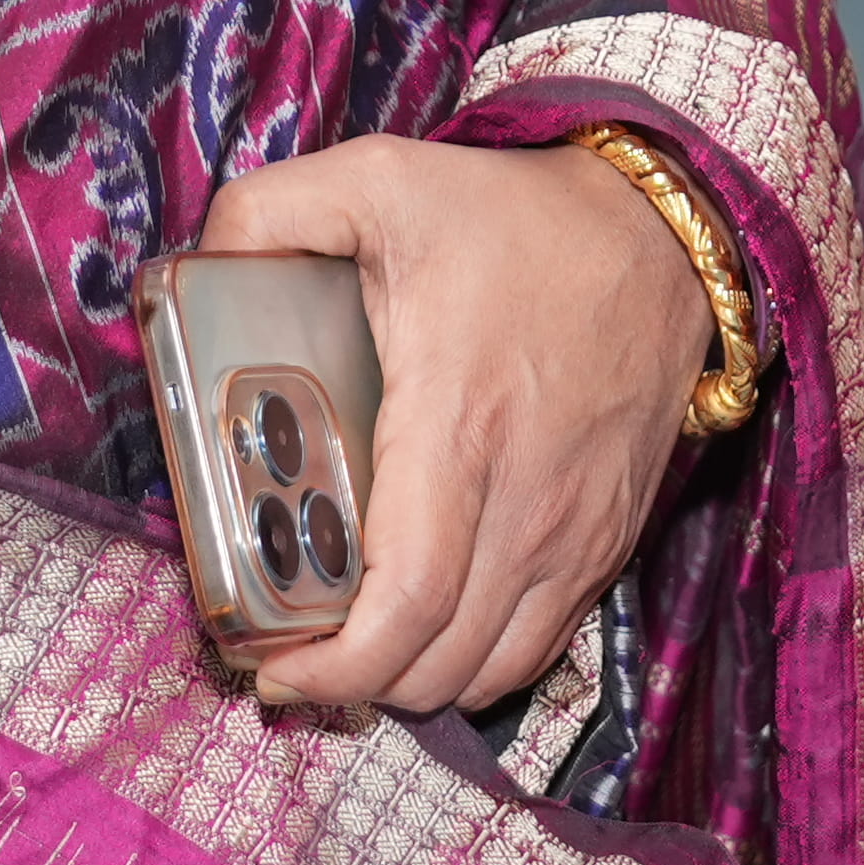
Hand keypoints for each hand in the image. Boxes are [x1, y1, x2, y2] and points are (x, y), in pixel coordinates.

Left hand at [201, 136, 715, 712]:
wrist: (663, 232)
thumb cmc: (518, 218)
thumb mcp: (381, 180)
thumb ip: (271, 210)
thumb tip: (200, 261)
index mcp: (459, 428)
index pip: (403, 603)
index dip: (331, 666)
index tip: (267, 660)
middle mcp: (528, 503)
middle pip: (437, 661)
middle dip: (350, 685)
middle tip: (285, 652)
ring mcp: (577, 534)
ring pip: (487, 673)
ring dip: (410, 682)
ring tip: (350, 645)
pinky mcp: (607, 542)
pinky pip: (536, 649)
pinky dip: (472, 662)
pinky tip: (426, 625)